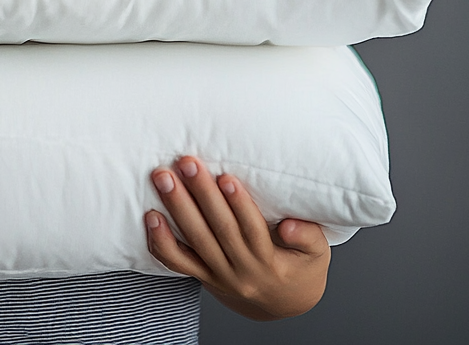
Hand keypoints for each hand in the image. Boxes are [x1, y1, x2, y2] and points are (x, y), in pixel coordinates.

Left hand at [145, 156, 329, 320]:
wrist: (283, 304)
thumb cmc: (300, 268)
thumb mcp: (317, 255)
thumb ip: (308, 237)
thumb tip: (287, 226)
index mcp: (270, 263)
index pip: (252, 230)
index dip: (239, 204)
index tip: (225, 177)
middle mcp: (241, 271)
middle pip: (219, 231)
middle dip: (201, 194)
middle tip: (187, 163)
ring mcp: (218, 276)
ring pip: (195, 242)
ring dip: (177, 208)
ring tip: (164, 179)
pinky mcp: (202, 277)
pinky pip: (177, 263)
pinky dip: (160, 241)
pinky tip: (150, 216)